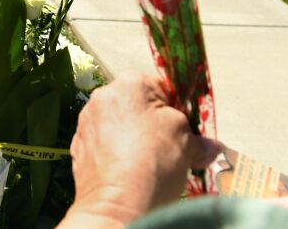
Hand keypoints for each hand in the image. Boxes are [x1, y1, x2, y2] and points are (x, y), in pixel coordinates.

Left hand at [60, 73, 221, 227]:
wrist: (117, 205)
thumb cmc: (154, 162)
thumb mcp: (187, 142)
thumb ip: (198, 137)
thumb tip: (210, 146)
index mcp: (130, 83)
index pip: (161, 88)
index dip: (176, 110)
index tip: (184, 132)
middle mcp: (102, 96)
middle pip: (137, 106)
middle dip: (153, 125)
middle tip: (169, 150)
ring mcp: (87, 122)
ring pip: (119, 125)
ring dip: (133, 139)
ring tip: (148, 165)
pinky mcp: (78, 146)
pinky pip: (103, 144)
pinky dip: (115, 155)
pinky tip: (127, 172)